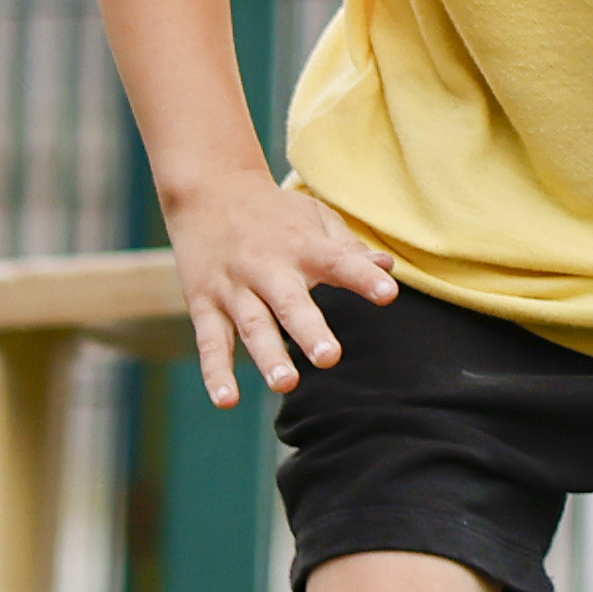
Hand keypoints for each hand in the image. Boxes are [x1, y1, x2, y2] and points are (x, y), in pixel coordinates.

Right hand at [161, 166, 395, 411]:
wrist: (207, 191)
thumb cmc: (275, 214)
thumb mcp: (315, 218)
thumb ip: (348, 248)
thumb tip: (388, 268)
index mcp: (303, 246)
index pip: (338, 261)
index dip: (363, 277)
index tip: (388, 294)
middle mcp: (267, 268)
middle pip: (290, 303)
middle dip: (309, 331)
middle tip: (330, 357)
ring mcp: (233, 287)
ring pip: (252, 326)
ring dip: (268, 356)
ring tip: (286, 384)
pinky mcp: (204, 304)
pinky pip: (210, 342)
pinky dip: (216, 372)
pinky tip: (226, 400)